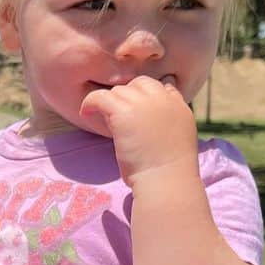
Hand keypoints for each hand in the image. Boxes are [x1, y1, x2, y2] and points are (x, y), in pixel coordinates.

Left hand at [80, 75, 197, 186]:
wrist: (166, 181)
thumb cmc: (169, 172)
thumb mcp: (178, 139)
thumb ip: (167, 121)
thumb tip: (148, 117)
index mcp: (178, 106)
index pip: (162, 87)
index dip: (148, 98)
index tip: (138, 113)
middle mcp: (163, 98)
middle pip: (140, 84)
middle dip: (129, 97)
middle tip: (120, 118)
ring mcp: (143, 103)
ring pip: (120, 90)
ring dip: (113, 104)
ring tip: (108, 122)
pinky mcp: (124, 112)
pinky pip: (100, 96)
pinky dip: (90, 102)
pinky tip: (86, 113)